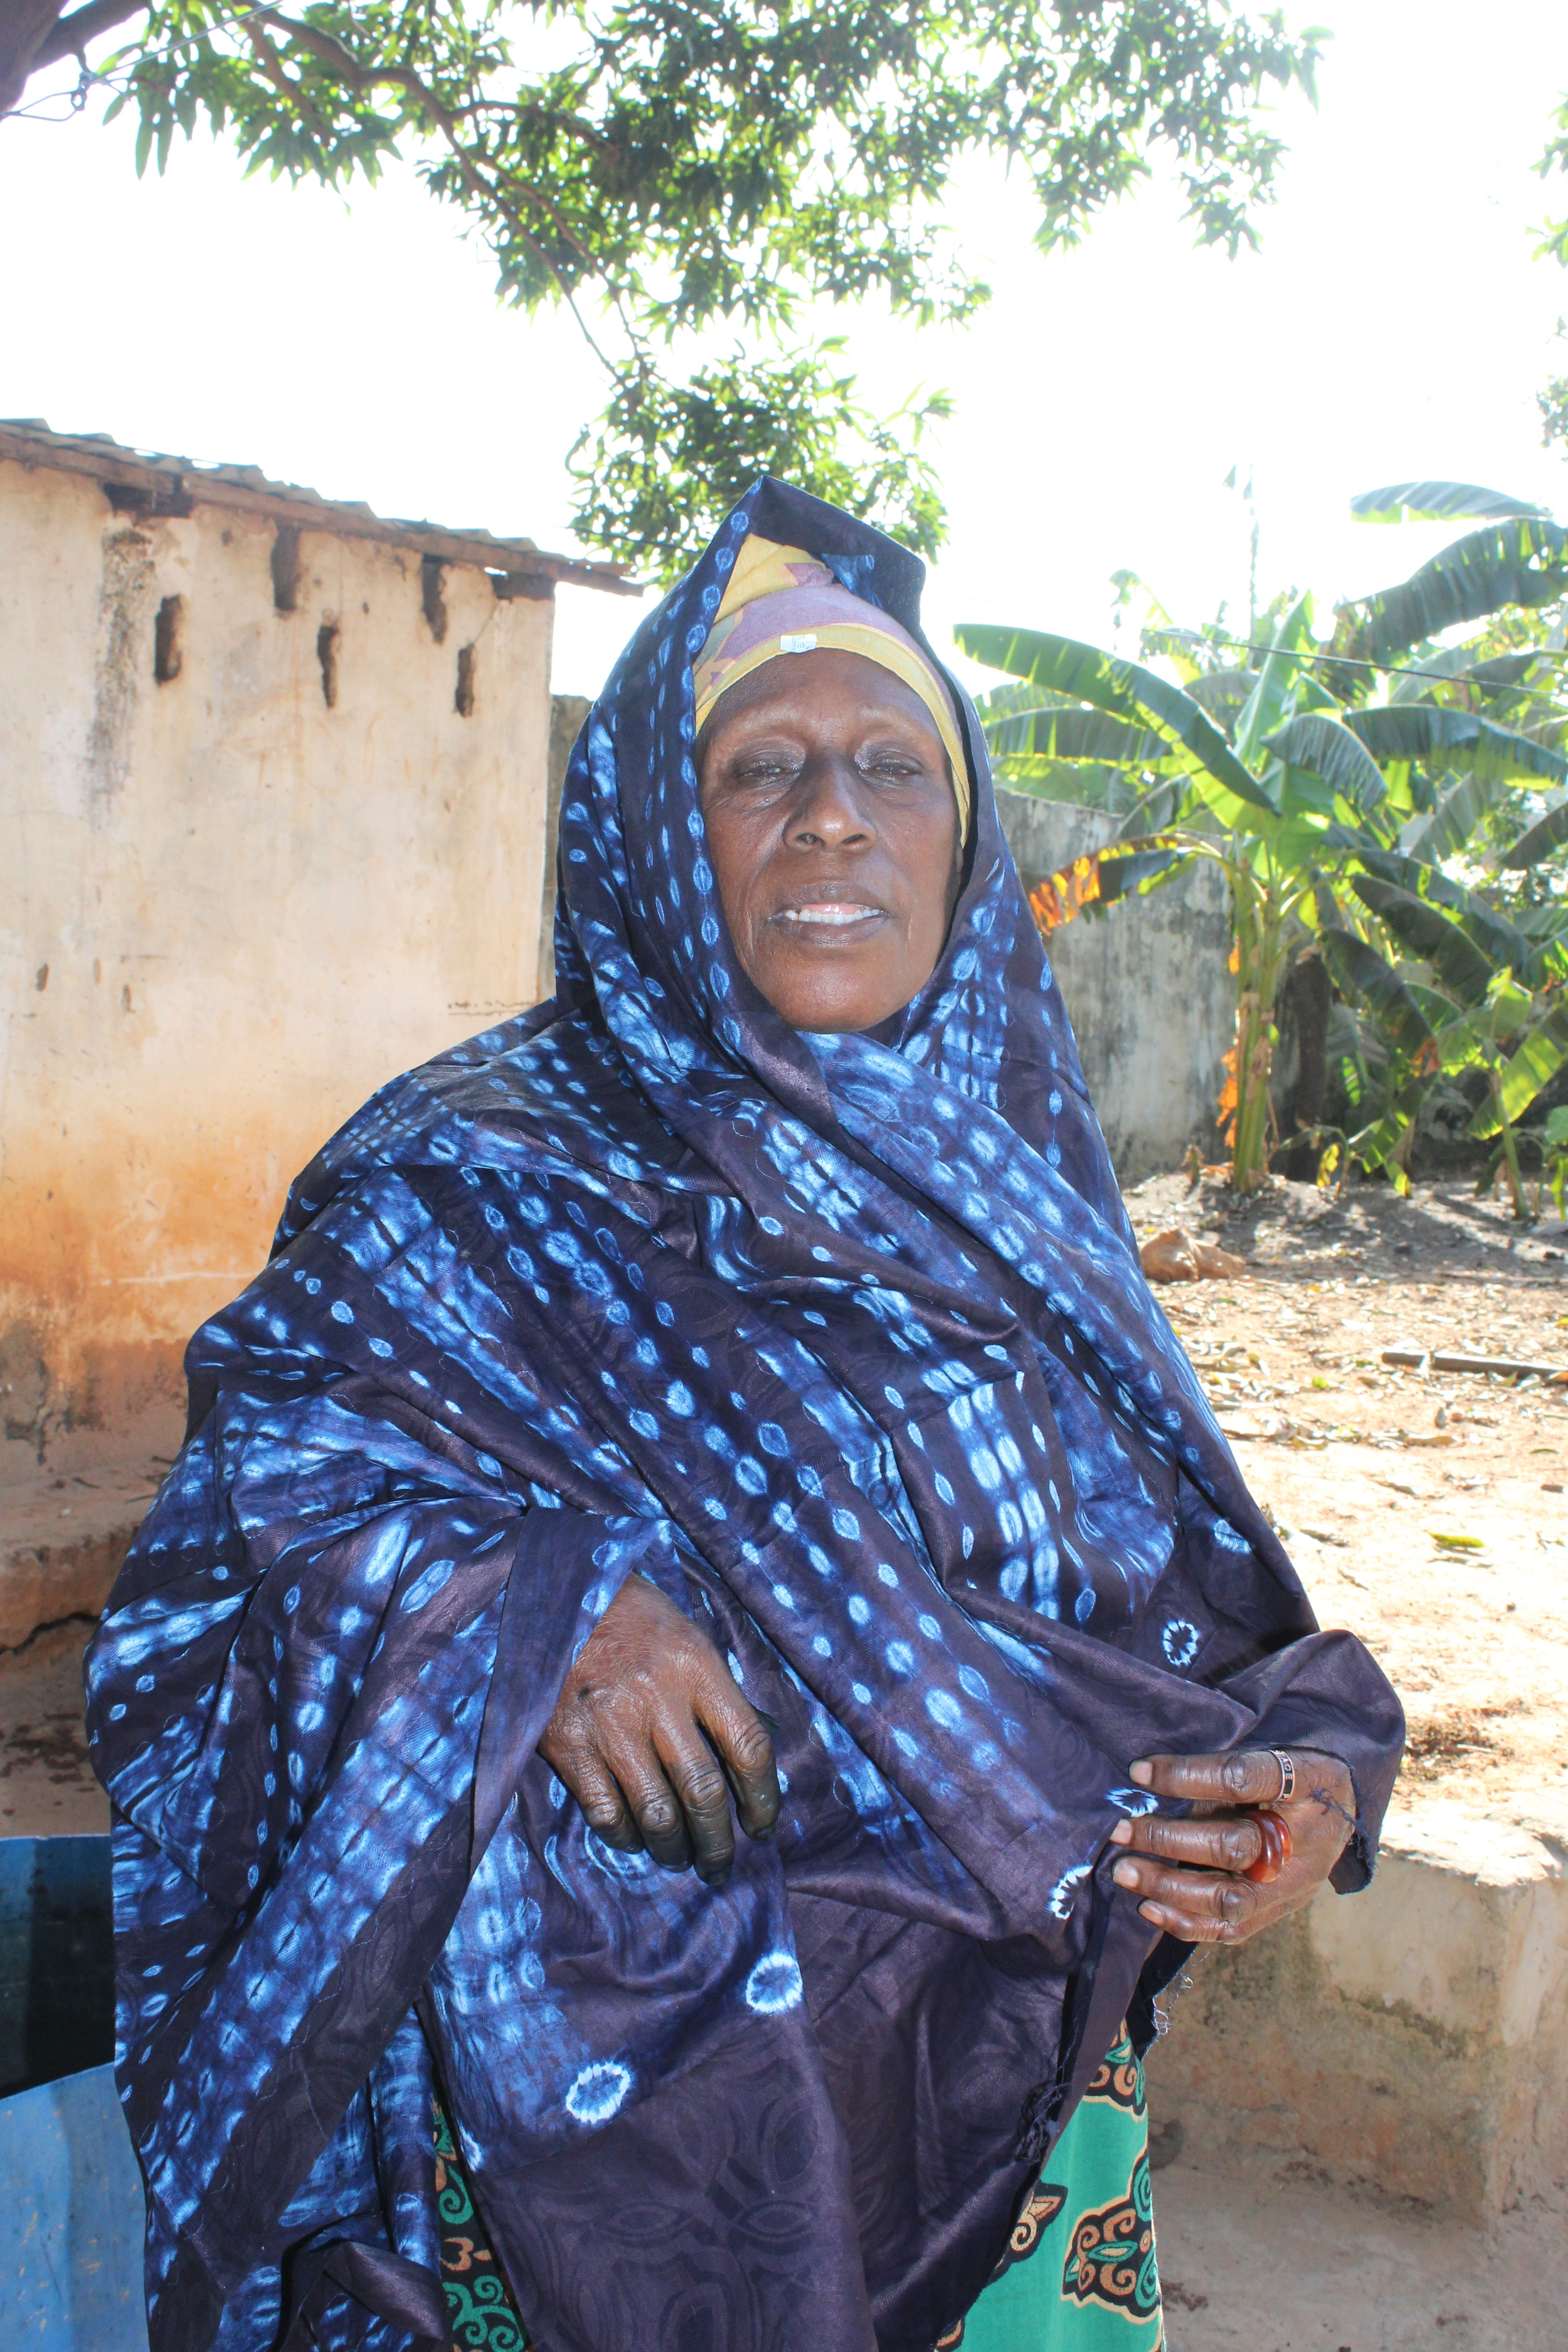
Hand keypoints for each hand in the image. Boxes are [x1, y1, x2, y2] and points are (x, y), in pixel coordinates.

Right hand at [538, 1574, 780, 1885]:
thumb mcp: (689, 1639)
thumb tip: (748, 1764)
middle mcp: (656, 1697)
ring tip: (681, 1859)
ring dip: (675, 1850)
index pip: (749, 1747)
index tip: (762, 1826)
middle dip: (719, 1841)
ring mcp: (608, 1724)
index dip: (764, 1798)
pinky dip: (626, 1837)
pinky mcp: (567, 1745)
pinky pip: (606, 1813)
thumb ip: (717, 1696)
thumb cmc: (634, 1620)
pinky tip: (635, 1838)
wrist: (555, 1596)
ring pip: (657, 1814)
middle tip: (721, 1863)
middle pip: (704, 1792)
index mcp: (696, 1666)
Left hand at [1107, 1747, 1355, 1945]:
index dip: (1187, 1775)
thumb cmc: (1291, 1771)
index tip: (1139, 1771)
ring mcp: (1295, 1883)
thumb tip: (1146, 1778)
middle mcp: (1307, 1839)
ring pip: (1229, 1897)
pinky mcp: (1280, 1910)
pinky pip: (1231, 1928)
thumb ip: (1222, 1767)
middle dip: (1167, 1839)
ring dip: (1168, 1886)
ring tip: (1124, 1871)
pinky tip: (1147, 1907)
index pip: (1244, 1778)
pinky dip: (1185, 1922)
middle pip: (1234, 1846)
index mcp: (1308, 1782)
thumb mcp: (1273, 1750)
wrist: (1344, 1809)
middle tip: (1119, 1830)